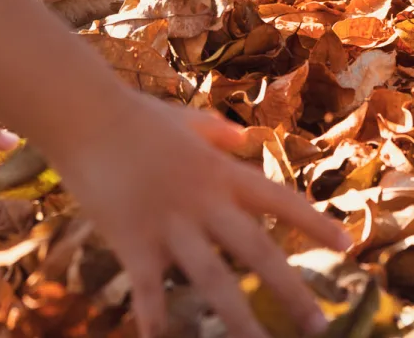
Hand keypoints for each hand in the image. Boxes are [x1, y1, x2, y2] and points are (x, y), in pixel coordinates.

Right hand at [55, 91, 348, 337]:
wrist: (81, 111)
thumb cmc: (130, 114)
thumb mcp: (181, 118)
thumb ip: (214, 129)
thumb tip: (243, 137)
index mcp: (217, 171)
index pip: (277, 198)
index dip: (314, 222)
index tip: (348, 245)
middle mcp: (201, 199)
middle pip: (257, 250)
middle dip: (292, 289)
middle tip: (320, 325)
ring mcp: (168, 222)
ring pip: (214, 279)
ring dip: (240, 321)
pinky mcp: (132, 239)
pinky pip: (149, 290)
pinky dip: (156, 322)